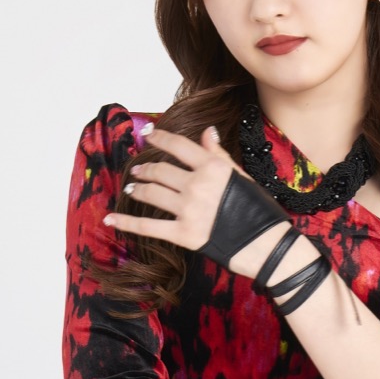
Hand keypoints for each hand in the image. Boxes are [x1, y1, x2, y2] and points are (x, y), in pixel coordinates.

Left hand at [102, 125, 285, 272]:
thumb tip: (206, 132)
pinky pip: (148, 227)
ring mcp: (189, 209)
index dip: (161, 138)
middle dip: (146, 168)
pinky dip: (126, 223)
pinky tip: (110, 219)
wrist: (268, 246)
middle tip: (138, 169)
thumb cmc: (260, 211)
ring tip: (131, 188)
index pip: (179, 146)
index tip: (149, 134)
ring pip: (152, 193)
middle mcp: (198, 184)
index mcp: (213, 166)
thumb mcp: (242, 176)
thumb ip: (219, 155)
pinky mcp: (184, 234)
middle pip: (161, 170)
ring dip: (138, 189)